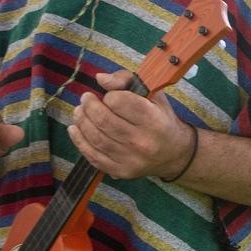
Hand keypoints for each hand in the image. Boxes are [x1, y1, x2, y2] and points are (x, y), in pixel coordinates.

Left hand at [67, 71, 192, 180]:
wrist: (174, 154)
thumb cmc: (161, 118)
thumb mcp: (153, 94)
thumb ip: (126, 80)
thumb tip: (100, 79)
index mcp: (154, 120)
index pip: (120, 102)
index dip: (109, 95)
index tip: (110, 95)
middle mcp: (143, 142)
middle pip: (104, 121)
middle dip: (89, 106)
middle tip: (85, 99)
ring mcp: (131, 159)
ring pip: (96, 138)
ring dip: (82, 121)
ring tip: (79, 111)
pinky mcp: (121, 171)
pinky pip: (94, 156)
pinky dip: (80, 141)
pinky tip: (75, 129)